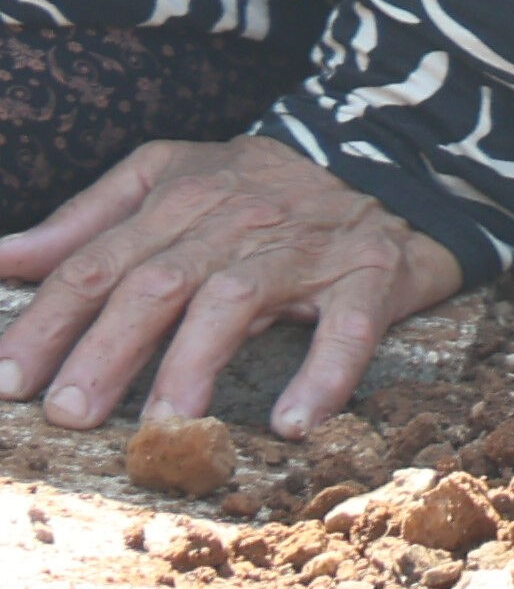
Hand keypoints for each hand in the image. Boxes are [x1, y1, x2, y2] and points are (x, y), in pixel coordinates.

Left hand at [0, 136, 462, 440]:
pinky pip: (348, 327)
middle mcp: (239, 218)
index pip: (100, 261)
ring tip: (163, 427)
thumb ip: (89, 219)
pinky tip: (295, 421)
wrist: (399, 161)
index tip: (9, 379)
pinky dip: (325, 373)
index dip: (50, 321)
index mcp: (183, 196)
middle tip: (69, 414)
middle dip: (106, 350)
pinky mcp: (372, 273)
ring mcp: (307, 246)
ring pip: (237, 301)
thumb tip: (3, 259)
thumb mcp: (174, 178)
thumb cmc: (266, 184)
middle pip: (158, 283)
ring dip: (195, 364)